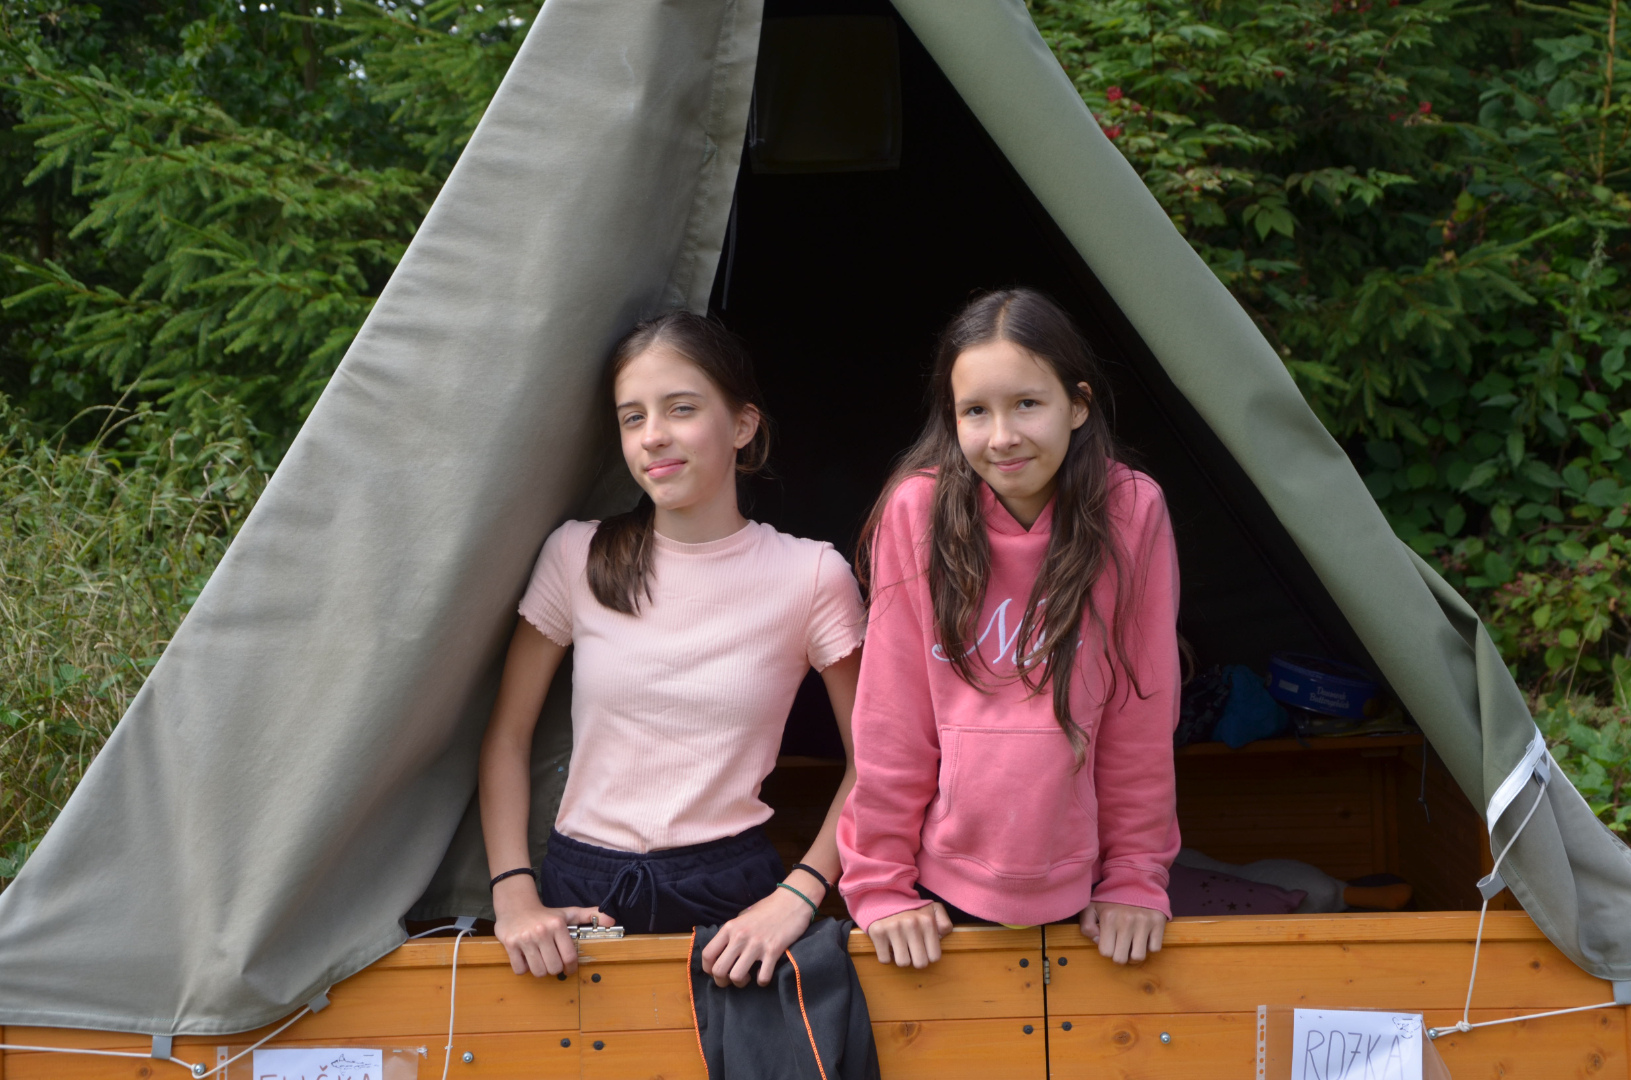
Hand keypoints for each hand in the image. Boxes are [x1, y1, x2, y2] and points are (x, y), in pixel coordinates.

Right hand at [491, 876, 601, 976]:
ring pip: (538, 971)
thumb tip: (612, 920)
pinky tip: (527, 959)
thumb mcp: (568, 913)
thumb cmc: (545, 914)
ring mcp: (525, 938)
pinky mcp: (510, 944)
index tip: (569, 970)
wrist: (516, 905)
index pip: (569, 956)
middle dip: (555, 969)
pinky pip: (520, 969)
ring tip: (540, 961)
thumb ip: (590, 916)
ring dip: (540, 970)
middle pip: (554, 967)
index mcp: (557, 925)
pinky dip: (524, 969)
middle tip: (553, 963)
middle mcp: (541, 931)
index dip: (571, 968)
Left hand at [701, 884, 816, 986]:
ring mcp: (756, 944)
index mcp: (730, 928)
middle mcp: (740, 937)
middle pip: (719, 970)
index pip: (707, 954)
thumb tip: (723, 951)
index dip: (708, 969)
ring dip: (741, 983)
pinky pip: (762, 977)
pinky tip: (763, 974)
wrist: (792, 901)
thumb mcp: (743, 916)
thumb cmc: (767, 909)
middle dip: (722, 981)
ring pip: (737, 977)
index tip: (716, 972)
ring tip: (747, 977)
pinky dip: (762, 981)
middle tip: (731, 979)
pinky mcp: (773, 950)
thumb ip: (732, 933)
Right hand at [866, 902, 952, 968]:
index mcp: (927, 921)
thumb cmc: (913, 909)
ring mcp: (893, 928)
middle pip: (920, 963)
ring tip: (901, 947)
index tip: (924, 948)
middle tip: (912, 950)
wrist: (886, 896)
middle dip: (916, 959)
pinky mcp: (878, 932)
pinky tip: (889, 945)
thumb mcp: (933, 910)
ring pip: (902, 963)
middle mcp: (911, 924)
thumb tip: (942, 935)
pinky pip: (885, 960)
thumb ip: (944, 923)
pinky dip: (886, 956)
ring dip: (901, 958)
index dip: (929, 955)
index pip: (934, 957)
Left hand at [1080, 901, 1164, 964]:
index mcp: (1108, 918)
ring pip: (1138, 957)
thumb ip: (1087, 926)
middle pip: (1121, 959)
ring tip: (1132, 943)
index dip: (1107, 949)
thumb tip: (1098, 941)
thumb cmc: (1112, 898)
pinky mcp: (1158, 922)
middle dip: (1119, 955)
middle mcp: (1126, 920)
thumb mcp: (1092, 907)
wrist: (1137, 881)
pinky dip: (1149, 946)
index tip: (1110, 941)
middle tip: (1120, 945)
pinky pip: (1155, 949)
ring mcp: (1144, 922)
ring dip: (1134, 954)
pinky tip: (1144, 936)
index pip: (1106, 952)